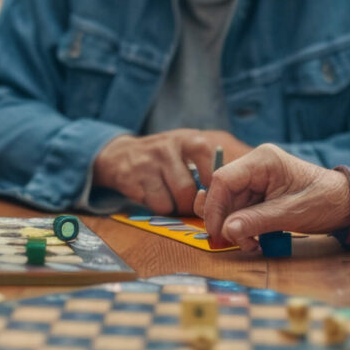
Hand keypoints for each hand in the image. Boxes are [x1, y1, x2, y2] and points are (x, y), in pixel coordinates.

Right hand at [92, 129, 251, 214]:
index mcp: (188, 140)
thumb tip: (230, 197)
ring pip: (171, 201)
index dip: (212, 192)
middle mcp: (168, 148)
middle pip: (188, 191)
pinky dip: (158, 208)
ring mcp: (148, 162)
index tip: (209, 198)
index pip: (212, 171)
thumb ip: (205, 166)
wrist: (119, 154)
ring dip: (174, 209)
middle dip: (190, 206)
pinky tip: (153, 197)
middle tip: (188, 207)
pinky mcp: (131, 177)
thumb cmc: (163, 158)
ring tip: (171, 201)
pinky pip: (154, 205)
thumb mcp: (185, 151)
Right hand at [196, 144, 349, 250]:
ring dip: (234, 228)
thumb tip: (226, 231)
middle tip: (233, 243)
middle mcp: (254, 167)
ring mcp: (256, 181)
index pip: (224, 180)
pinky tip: (254, 241)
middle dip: (225, 220)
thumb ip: (256, 221)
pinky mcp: (259, 194)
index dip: (214, 206)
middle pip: (223, 193)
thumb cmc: (325, 201)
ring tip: (250, 245)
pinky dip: (243, 228)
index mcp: (262, 161)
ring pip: (230, 205)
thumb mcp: (291, 213)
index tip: (217, 232)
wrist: (347, 204)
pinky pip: (241, 211)